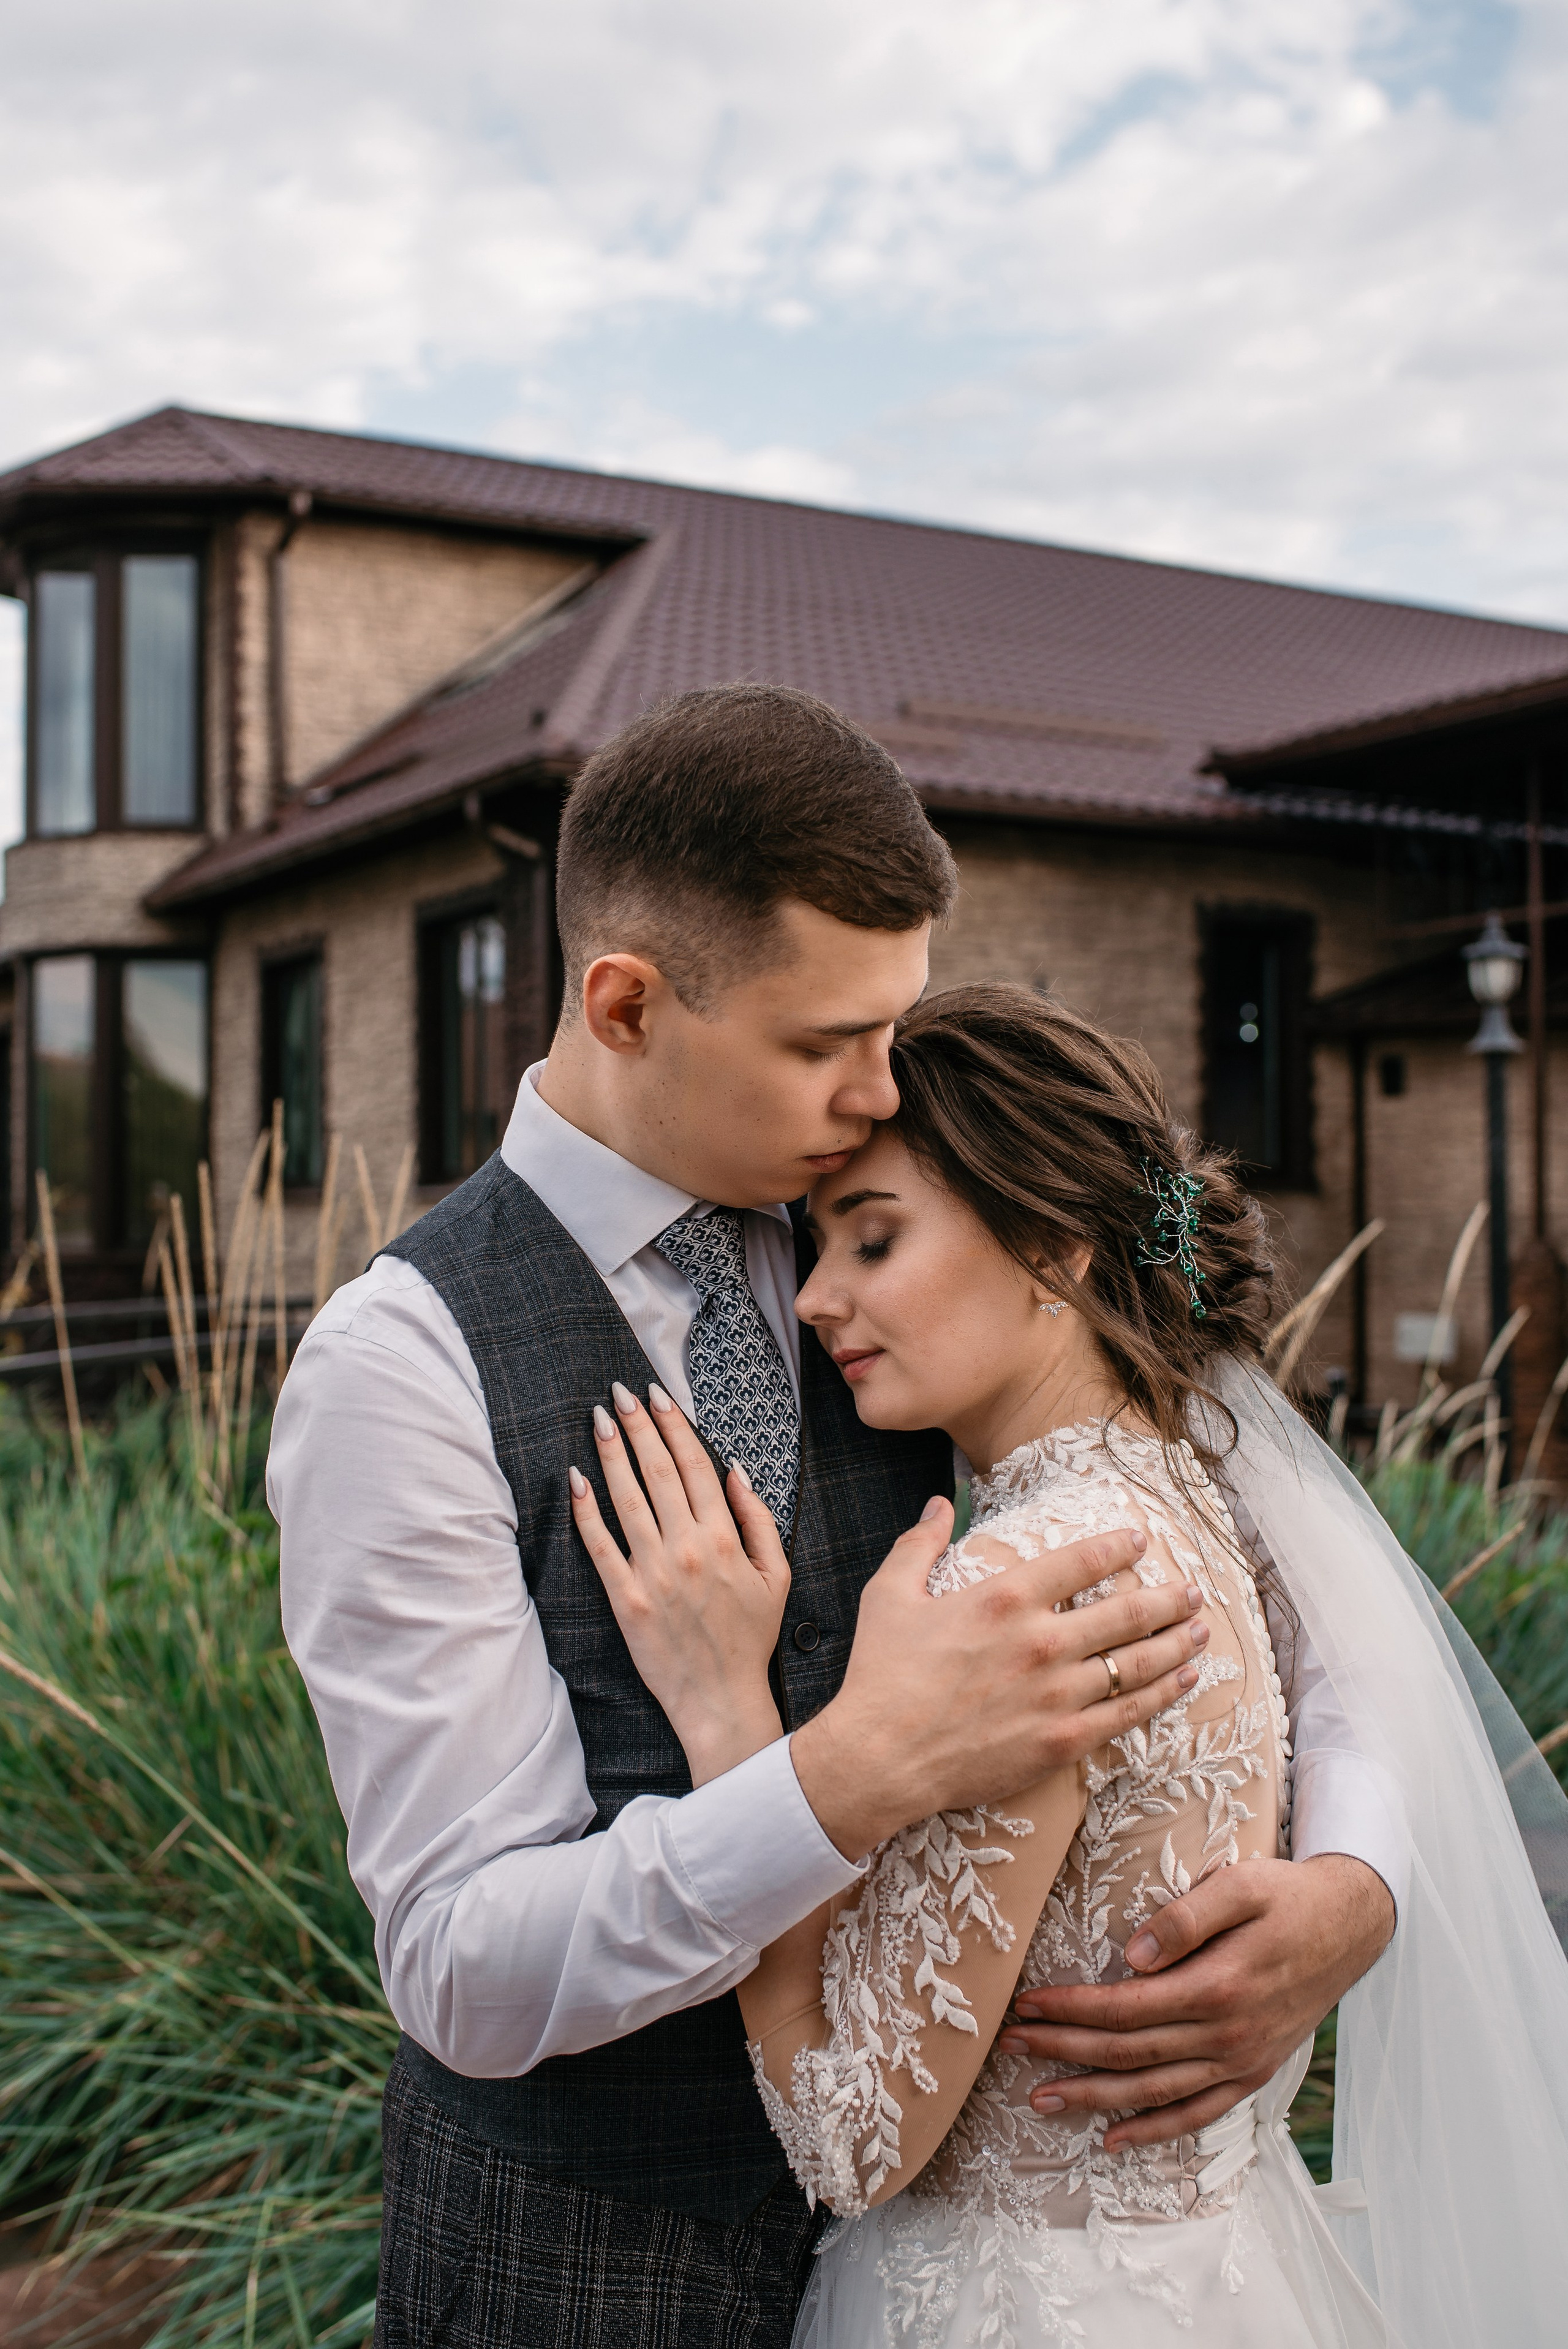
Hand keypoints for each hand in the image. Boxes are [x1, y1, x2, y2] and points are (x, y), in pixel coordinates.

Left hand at [569, 1381, 791, 1784]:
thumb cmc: (750, 1638)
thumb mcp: (776, 1575)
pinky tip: (576, 1479)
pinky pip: (600, 1546)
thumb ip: (758, 1520)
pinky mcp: (624, 1599)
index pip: (694, 1465)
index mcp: (724, 1539)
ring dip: (611, 1454)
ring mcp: (652, 1573)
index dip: (674, 1425)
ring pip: (626, 1499)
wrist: (720, 1700)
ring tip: (598, 1419)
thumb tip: (734, 1471)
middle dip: (637, 1426)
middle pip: (657, 1472)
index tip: (658, 1396)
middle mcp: (686, 1548)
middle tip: (620, 1393)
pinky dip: (586, 1510)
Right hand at [791, 1522, 1209, 1859]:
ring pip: (1136, 1662)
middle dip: (1168, 1596)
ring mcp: (1057, 1695)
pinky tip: (1183, 1679)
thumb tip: (936, 1503)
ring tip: (1202, 1629)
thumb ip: (918, 1543)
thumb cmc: (881, 1675)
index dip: (1117, 1546)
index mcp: (1005, 1598)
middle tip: (1193, 1588)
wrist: (880, 1757)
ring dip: (1176, 1642)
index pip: (1081, 1561)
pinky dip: (1161, 1694)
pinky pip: (1127, 1714)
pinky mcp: (1061, 1741)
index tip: (1141, 1540)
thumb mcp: (889, 1595)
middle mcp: (1041, 1641)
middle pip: (1125, 1612)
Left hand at [999, 1852, 1395, 2146]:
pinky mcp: (1252, 2072)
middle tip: (1010, 2047)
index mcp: (1217, 1987)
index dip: (1071, 2008)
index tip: (1025, 2005)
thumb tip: (1134, 1954)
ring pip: (1154, 2091)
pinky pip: (1198, 2113)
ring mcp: (1241, 2061)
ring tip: (1041, 2099)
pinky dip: (1155, 2129)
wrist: (1351, 1926)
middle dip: (1063, 2050)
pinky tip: (1115, 2139)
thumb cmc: (1289, 1897)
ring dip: (1094, 2098)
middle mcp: (1226, 2035)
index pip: (1125, 2008)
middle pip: (1128, 2053)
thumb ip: (1187, 1916)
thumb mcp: (1241, 1884)